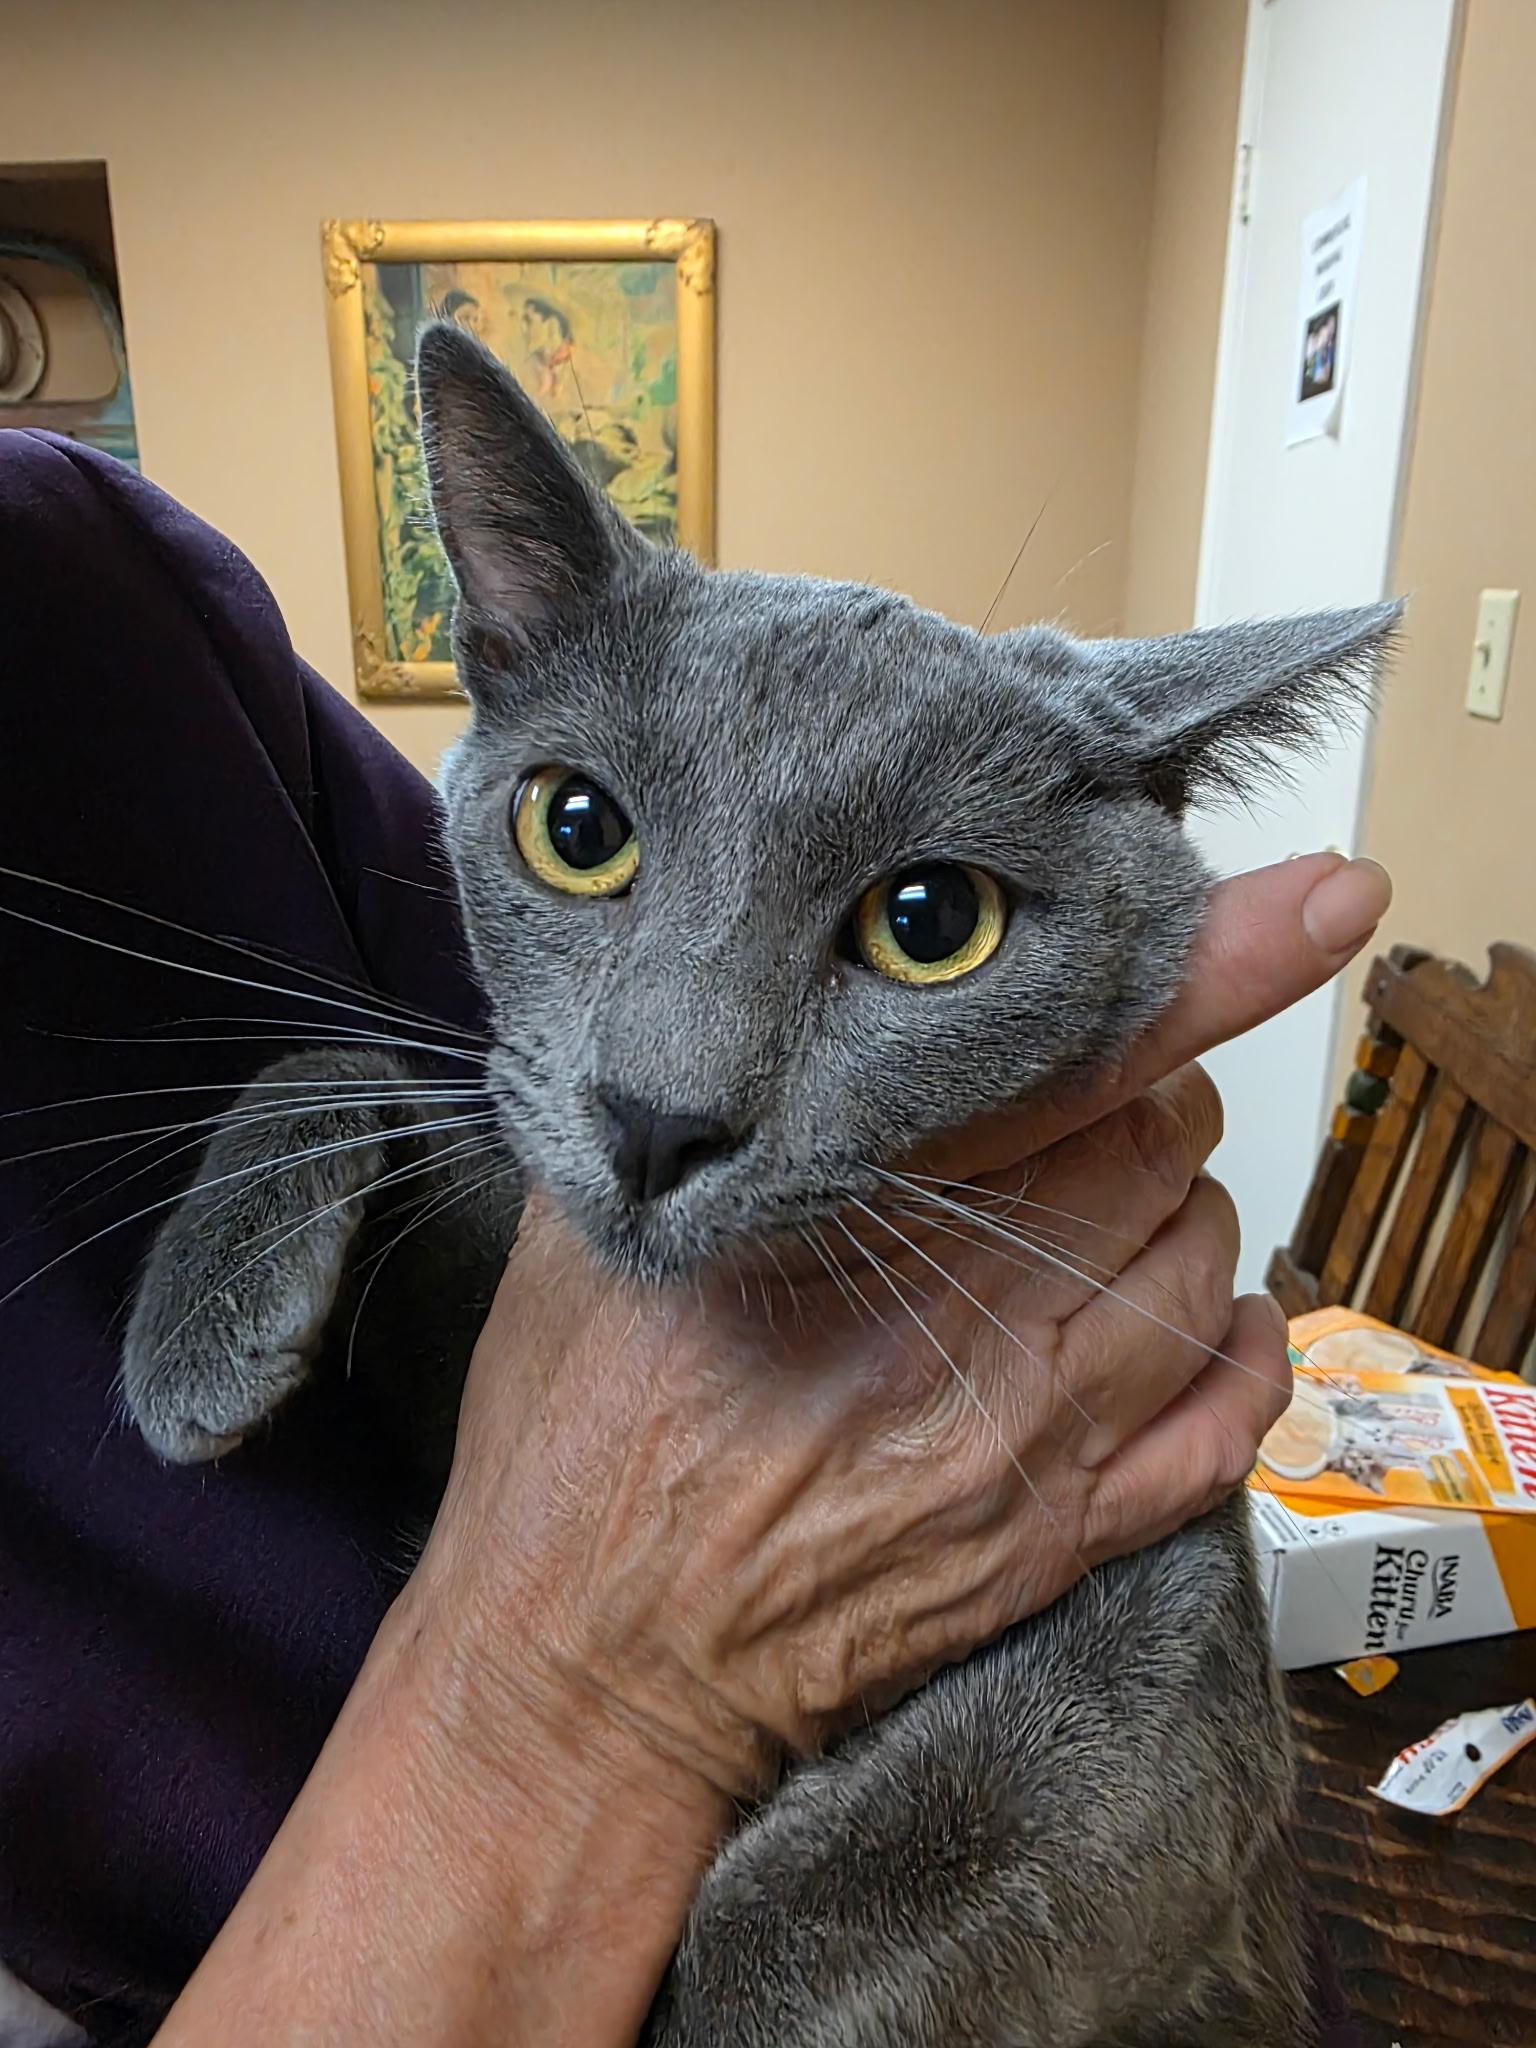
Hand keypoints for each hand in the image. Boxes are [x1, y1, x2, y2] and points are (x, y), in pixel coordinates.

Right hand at [156, 852, 1389, 2047]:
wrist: (588, 1669)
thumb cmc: (572, 1444)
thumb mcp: (586, 1232)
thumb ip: (690, 1117)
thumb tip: (735, 1017)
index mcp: (853, 1214)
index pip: (1077, 1065)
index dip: (1202, 975)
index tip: (1297, 906)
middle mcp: (970, 1316)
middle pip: (1161, 1152)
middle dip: (1149, 1096)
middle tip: (1096, 1091)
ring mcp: (1031, 1435)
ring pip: (1202, 1271)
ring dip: (1185, 1216)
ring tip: (1124, 1209)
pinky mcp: (1056, 1539)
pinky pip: (1222, 1434)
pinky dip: (1240, 1359)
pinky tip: (1207, 1327)